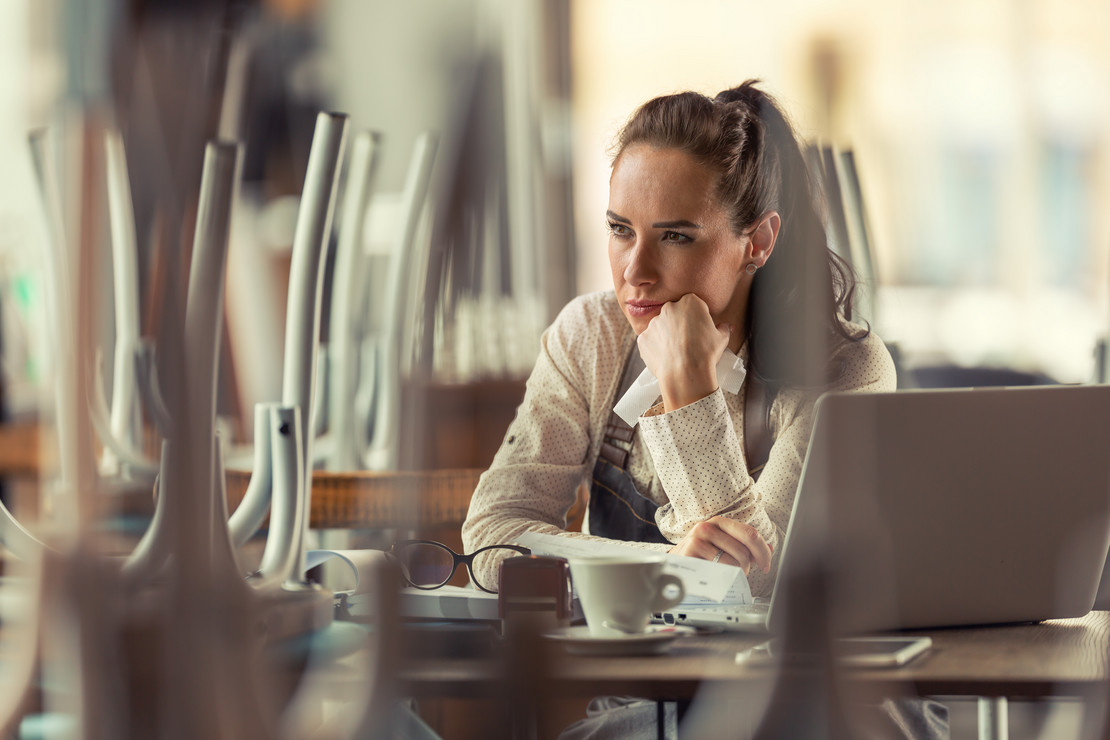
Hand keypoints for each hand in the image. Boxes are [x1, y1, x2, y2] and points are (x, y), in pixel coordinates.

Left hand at [636, 294, 729, 410]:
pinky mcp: (643, 337)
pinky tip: (666, 357)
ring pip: (661, 327)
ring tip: (677, 352)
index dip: (698, 318)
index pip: (694, 305)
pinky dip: (656, 347)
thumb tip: (726, 327)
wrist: (685, 374)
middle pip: (675, 313)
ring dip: (667, 335)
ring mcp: (654, 323)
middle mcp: (669, 308)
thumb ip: (723, 328)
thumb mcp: (721, 339)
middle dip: (680, 324)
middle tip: (689, 341)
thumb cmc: (705, 354)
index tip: (700, 329)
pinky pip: (650, 340)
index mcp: (690, 302)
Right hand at [668, 516, 772, 575]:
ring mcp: (698, 537)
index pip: (751, 534)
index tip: (766, 566)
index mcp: (720, 522)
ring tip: (725, 575)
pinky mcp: (690, 550)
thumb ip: (745, 547)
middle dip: (748, 567)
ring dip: (735, 574)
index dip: (763, 552)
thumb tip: (769, 549)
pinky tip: (715, 576)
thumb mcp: (723, 547)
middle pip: (744, 550)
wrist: (673, 565)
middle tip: (741, 573)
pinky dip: (722, 577)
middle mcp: (708, 526)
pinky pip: (719, 569)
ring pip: (733, 562)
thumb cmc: (700, 557)